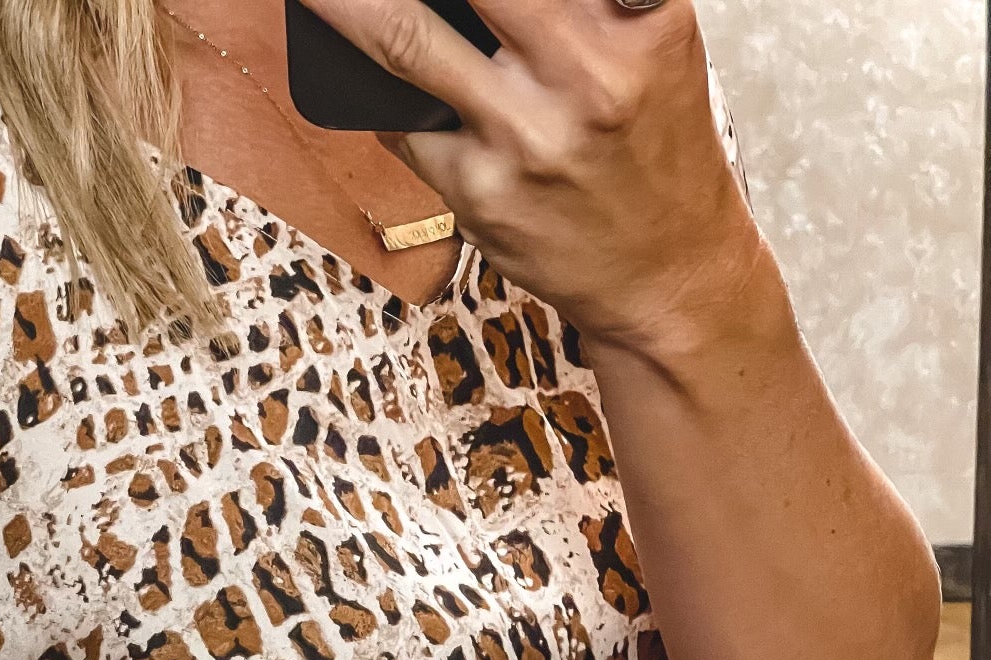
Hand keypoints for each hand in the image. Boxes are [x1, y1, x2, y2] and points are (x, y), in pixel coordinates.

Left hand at [300, 0, 761, 356]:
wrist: (669, 276)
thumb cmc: (655, 151)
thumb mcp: (649, 44)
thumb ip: (574, 5)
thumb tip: (470, 0)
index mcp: (641, 16)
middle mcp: (587, 70)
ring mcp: (526, 134)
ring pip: (405, 39)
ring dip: (346, 8)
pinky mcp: (480, 192)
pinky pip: (405, 126)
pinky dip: (388, 101)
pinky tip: (391, 91)